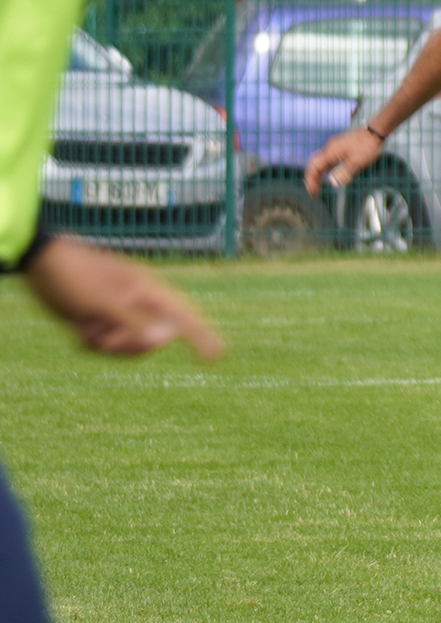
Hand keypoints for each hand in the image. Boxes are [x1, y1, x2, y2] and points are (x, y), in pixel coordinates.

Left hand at [23, 237, 224, 359]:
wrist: (40, 264)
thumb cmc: (75, 276)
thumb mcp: (106, 303)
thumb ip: (136, 323)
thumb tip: (165, 340)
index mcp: (148, 292)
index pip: (184, 317)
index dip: (203, 337)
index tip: (217, 357)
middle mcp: (137, 304)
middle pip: (151, 341)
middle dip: (128, 345)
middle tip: (106, 338)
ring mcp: (118, 314)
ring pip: (126, 346)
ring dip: (105, 343)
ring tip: (85, 324)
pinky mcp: (99, 321)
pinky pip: (105, 346)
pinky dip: (90, 342)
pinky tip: (77, 325)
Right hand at [304, 126, 383, 196]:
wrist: (375, 132)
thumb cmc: (367, 145)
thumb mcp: (357, 162)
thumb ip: (344, 172)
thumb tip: (333, 183)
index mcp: (331, 151)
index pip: (314, 167)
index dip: (311, 181)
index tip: (313, 192)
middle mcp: (329, 148)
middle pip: (314, 164)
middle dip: (312, 178)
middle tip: (313, 191)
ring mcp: (333, 146)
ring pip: (320, 161)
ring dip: (317, 174)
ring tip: (318, 186)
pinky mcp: (339, 147)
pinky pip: (326, 159)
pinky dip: (324, 169)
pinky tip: (328, 174)